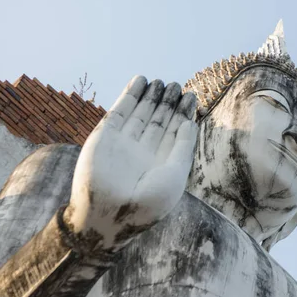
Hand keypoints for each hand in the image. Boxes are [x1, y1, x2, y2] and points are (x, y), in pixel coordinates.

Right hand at [64, 76, 197, 253]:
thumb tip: (190, 123)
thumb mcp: (174, 175)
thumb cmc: (147, 204)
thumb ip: (183, 148)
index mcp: (161, 164)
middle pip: (158, 121)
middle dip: (168, 102)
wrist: (108, 216)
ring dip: (151, 96)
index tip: (191, 96)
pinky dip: (130, 95)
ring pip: (140, 114)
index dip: (183, 114)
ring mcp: (124, 144)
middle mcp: (143, 152)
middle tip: (177, 85)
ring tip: (161, 81)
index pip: (174, 133)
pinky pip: (120, 111)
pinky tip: (141, 80)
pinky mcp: (105, 136)